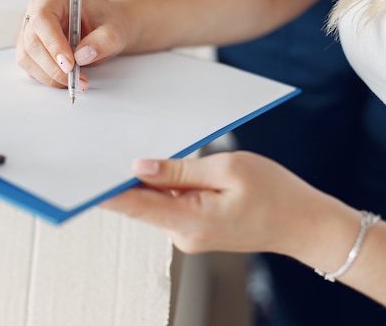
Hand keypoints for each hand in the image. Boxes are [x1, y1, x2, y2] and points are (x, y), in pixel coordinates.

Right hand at [16, 0, 131, 88]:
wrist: (108, 30)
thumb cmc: (109, 24)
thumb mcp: (115, 30)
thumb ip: (103, 41)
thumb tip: (82, 56)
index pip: (43, 18)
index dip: (53, 43)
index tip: (69, 64)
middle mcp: (40, 12)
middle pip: (32, 41)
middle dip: (52, 65)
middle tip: (75, 79)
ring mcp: (33, 32)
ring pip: (27, 57)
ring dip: (49, 75)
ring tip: (75, 81)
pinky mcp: (33, 50)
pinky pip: (30, 67)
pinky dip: (47, 78)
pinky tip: (67, 79)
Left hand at [101, 151, 340, 256]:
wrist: (306, 225)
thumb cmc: (276, 194)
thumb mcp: (228, 170)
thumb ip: (180, 170)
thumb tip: (140, 167)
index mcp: (190, 220)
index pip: (134, 205)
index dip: (104, 192)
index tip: (79, 180)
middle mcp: (183, 234)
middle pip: (140, 204)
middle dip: (122, 180)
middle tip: (100, 150)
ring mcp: (188, 234)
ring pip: (154, 204)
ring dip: (146, 182)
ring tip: (135, 151)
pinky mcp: (194, 228)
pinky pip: (169, 206)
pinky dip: (163, 188)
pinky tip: (164, 169)